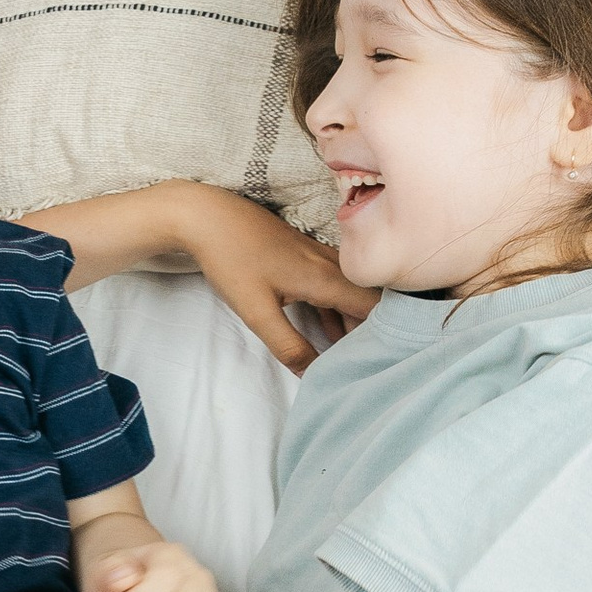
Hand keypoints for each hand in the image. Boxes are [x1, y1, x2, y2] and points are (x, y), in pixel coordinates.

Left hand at [170, 186, 375, 374]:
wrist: (207, 217)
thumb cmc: (231, 260)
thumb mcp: (256, 312)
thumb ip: (288, 345)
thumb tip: (313, 375)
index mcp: (327, 277)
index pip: (375, 309)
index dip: (384, 336)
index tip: (383, 361)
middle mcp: (331, 264)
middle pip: (369, 300)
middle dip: (372, 332)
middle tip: (369, 364)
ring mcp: (320, 257)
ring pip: (352, 292)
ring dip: (353, 322)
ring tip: (351, 355)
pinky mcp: (306, 255)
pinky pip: (336, 285)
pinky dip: (338, 308)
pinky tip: (330, 330)